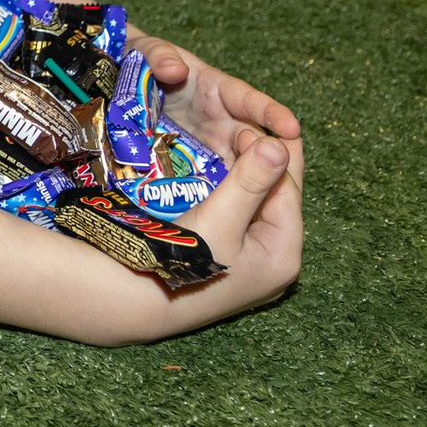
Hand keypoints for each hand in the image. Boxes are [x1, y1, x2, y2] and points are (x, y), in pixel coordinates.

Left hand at [124, 30, 303, 185]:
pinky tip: (213, 214)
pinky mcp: (186, 165)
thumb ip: (159, 55)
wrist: (114, 80)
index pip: (248, 101)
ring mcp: (203, 145)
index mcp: (216, 90)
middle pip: (247, 141)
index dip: (270, 113)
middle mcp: (217, 120)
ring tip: (247, 202)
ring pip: (231, 167)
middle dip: (260, 157)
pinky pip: (204, 182)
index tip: (291, 127)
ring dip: (240, 182)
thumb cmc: (139, 60)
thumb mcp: (146, 52)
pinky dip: (210, 196)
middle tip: (270, 175)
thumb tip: (177, 69)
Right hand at [162, 128, 303, 331]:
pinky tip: (217, 176)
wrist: (138, 300)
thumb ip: (251, 181)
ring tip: (226, 146)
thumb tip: (279, 143)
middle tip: (234, 131)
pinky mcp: (231, 261)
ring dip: (245, 176)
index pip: (288, 190)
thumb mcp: (220, 219)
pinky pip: (240, 218)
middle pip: (275, 199)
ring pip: (256, 207)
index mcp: (284, 254)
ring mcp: (252, 263)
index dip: (270, 154)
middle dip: (260, 163)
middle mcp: (274, 261)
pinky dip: (232, 194)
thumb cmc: (183, 262)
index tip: (245, 126)